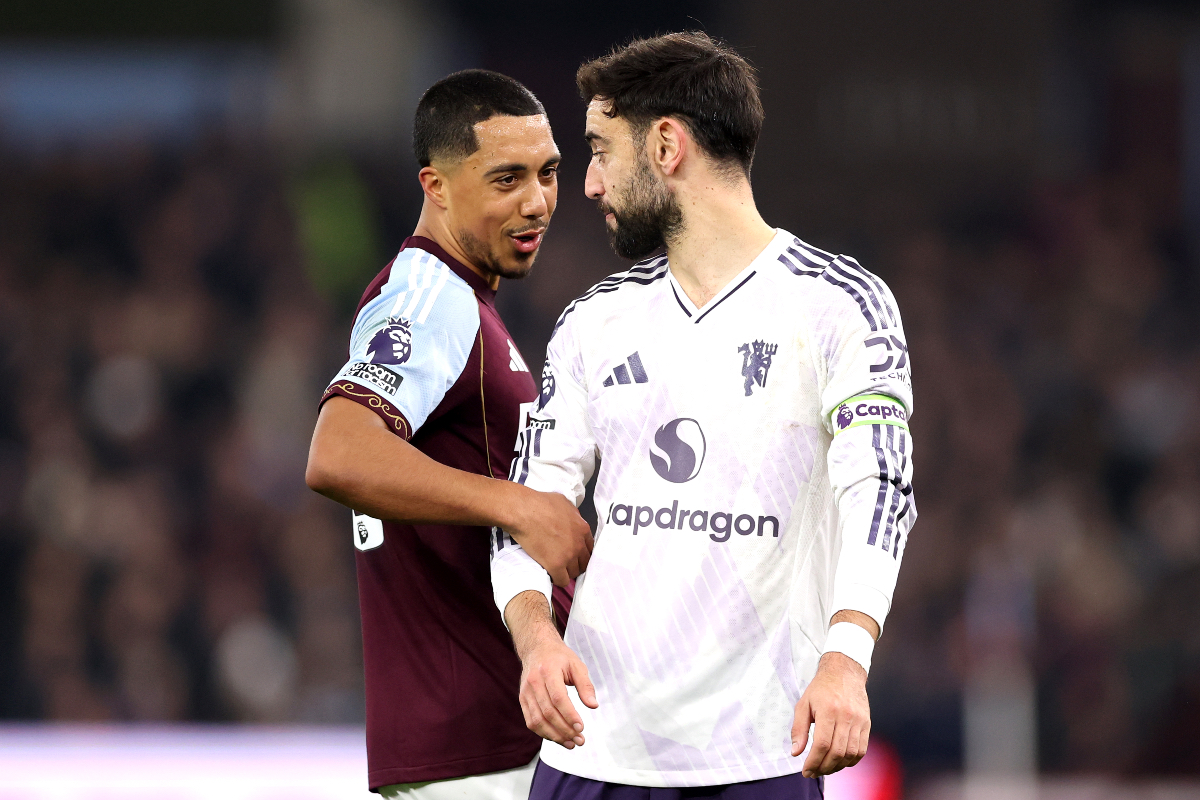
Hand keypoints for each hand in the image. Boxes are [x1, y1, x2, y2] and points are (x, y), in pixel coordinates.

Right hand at [506, 488, 593, 585]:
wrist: (523, 511)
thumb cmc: (539, 503)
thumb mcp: (564, 502)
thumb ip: (573, 514)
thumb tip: (571, 519)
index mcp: (582, 528)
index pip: (590, 547)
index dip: (582, 552)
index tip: (575, 554)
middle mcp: (579, 543)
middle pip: (584, 562)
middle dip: (576, 563)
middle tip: (566, 563)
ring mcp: (568, 555)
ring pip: (574, 573)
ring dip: (567, 572)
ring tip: (557, 569)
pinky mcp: (556, 565)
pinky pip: (563, 581)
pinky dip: (558, 580)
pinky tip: (552, 575)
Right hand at [517, 626, 598, 748]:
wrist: (537, 648)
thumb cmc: (559, 657)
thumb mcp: (577, 665)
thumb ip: (586, 685)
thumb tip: (593, 705)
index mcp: (548, 670)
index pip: (558, 698)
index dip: (569, 715)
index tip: (581, 727)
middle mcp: (534, 682)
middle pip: (548, 712)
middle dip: (565, 730)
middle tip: (580, 740)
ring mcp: (526, 692)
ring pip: (537, 720)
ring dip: (554, 736)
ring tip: (571, 743)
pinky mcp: (523, 700)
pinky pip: (531, 721)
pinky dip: (544, 733)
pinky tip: (558, 738)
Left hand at [791, 652, 870, 776]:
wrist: (844, 673)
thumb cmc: (821, 689)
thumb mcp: (803, 704)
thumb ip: (798, 729)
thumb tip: (796, 753)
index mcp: (828, 710)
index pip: (822, 744)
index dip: (813, 762)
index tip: (806, 771)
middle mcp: (846, 716)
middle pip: (837, 752)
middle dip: (823, 768)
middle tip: (813, 773)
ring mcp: (859, 720)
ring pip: (850, 754)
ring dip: (837, 767)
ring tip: (824, 769)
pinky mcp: (867, 724)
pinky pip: (861, 750)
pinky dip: (850, 761)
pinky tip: (839, 762)